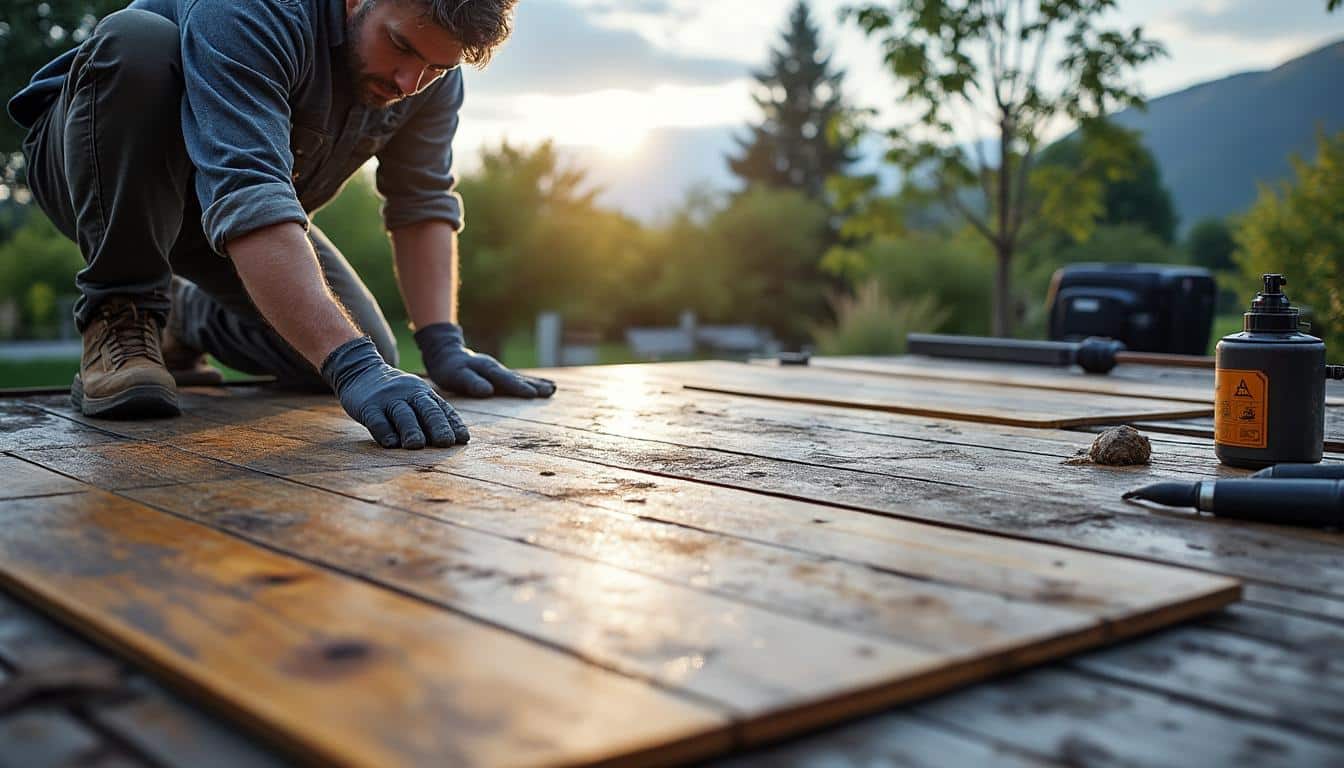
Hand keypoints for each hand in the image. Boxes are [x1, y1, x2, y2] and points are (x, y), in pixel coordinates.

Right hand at [321, 336, 469, 448]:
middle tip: (445, 443)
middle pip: (427, 410)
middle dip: (438, 427)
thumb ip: (434, 414)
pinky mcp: (368, 407)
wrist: (361, 371)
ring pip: (403, 415)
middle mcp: (409, 394)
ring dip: (411, 430)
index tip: (463, 439)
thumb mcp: (416, 397)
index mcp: (424, 393)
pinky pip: (377, 420)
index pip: (442, 409)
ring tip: (417, 446)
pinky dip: (384, 432)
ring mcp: (388, 399)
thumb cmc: (395, 395)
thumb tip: (458, 440)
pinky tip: (391, 444)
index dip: (454, 424)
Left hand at [415, 322, 556, 398]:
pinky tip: (542, 386)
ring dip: (537, 383)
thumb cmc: (449, 368)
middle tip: (551, 391)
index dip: (519, 387)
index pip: (506, 380)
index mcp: (488, 369)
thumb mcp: (456, 375)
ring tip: (553, 389)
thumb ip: (471, 382)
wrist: (446, 353)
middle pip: (518, 378)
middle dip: (535, 385)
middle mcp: (497, 368)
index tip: (533, 394)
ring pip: (521, 377)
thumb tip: (488, 391)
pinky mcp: (499, 374)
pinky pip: (517, 378)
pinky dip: (531, 382)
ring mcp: (499, 370)